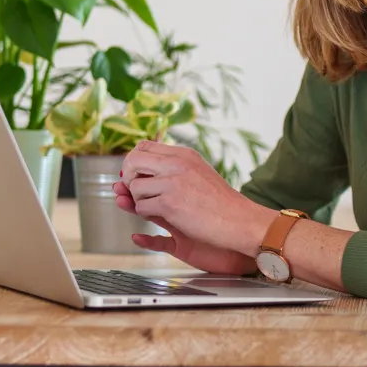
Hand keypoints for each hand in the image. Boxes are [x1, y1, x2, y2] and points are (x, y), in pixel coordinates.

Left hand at [114, 141, 270, 273]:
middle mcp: (177, 164)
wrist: (239, 220)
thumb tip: (145, 166)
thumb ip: (176, 167)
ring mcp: (172, 183)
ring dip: (138, 199)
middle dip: (128, 177)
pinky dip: (146, 213)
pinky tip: (161, 215)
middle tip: (136, 191)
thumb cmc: (220, 202)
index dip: (134, 160)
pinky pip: (141, 207)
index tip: (136, 174)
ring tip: (154, 206)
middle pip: (133, 160)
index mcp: (184, 154)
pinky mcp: (169, 204)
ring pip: (134, 186)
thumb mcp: (199, 172)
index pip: (144, 146)